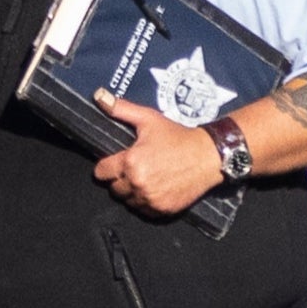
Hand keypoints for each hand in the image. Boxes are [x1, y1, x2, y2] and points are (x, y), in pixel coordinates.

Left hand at [90, 95, 228, 217]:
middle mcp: (138, 184)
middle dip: (119, 179)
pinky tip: (155, 189)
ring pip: (128, 201)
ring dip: (132, 192)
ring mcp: (150, 199)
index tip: (114, 162)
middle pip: (114, 188)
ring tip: (145, 178)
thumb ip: (121, 109)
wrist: (208, 156)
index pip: (101, 172)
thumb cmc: (178, 136)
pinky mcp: (162, 210)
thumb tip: (98, 96)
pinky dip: (146, 202)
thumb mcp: (149, 119)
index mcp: (130, 162)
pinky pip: (144, 211)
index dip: (106, 166)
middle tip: (133, 169)